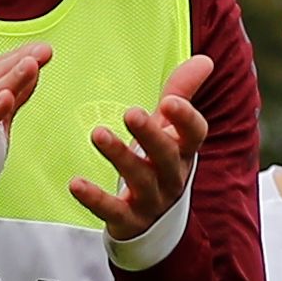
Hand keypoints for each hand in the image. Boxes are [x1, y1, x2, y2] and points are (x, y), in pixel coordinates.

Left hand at [68, 55, 215, 242]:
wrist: (156, 219)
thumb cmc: (160, 161)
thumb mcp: (171, 128)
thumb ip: (182, 92)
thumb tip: (205, 60)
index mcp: (183, 150)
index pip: (194, 134)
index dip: (185, 119)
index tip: (169, 101)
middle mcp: (171, 175)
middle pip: (166, 155)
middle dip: (150, 134)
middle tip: (131, 113)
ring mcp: (151, 200)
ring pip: (139, 179)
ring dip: (119, 156)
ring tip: (98, 134)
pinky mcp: (128, 220)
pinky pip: (113, 211)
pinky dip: (94, 199)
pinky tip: (76, 183)